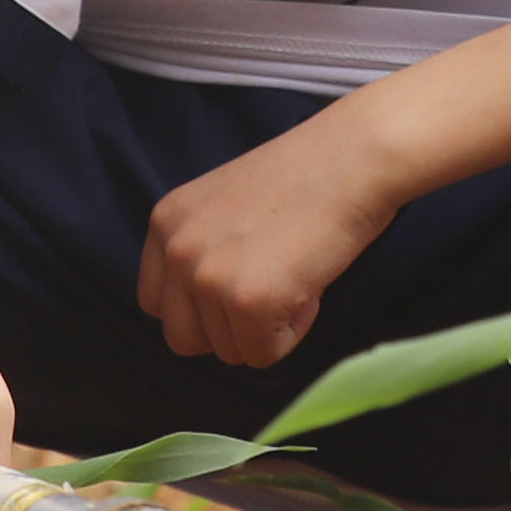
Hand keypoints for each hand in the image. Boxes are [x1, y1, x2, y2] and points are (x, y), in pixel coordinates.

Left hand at [140, 110, 398, 368]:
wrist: (355, 155)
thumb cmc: (306, 174)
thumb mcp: (225, 204)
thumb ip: (202, 248)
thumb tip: (206, 310)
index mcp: (165, 222)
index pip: (156, 304)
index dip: (203, 307)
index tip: (242, 283)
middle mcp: (176, 251)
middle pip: (183, 339)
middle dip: (228, 329)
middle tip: (271, 288)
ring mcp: (208, 278)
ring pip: (228, 351)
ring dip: (265, 328)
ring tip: (294, 273)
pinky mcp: (249, 302)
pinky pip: (264, 354)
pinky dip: (293, 332)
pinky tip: (308, 284)